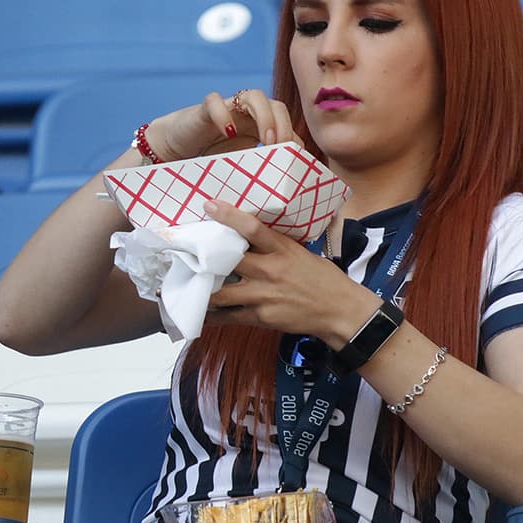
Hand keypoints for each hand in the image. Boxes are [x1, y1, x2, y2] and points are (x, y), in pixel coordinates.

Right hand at [144, 89, 299, 161]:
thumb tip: (286, 193)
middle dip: (283, 126)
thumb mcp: (240, 168)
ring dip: (265, 116)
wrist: (171, 151)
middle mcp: (246, 114)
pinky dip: (223, 114)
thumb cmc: (207, 161)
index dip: (293, 138)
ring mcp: (227, 108)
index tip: (294, 162)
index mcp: (258, 126)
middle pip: (276, 105)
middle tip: (281, 149)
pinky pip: (215, 101)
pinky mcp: (204, 109)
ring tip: (266, 141)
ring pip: (254, 95)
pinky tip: (228, 133)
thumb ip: (260, 170)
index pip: (286, 123)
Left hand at [201, 200, 380, 347]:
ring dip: (202, 290)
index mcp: (282, 249)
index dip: (228, 216)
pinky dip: (212, 315)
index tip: (208, 205)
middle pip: (228, 261)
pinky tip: (198, 312)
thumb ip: (274, 246)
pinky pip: (229, 316)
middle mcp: (269, 270)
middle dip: (203, 258)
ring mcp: (263, 295)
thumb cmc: (322, 278)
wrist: (341, 312)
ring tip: (183, 285)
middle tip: (181, 253)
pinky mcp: (261, 317)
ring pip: (221, 293)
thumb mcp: (301, 253)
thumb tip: (249, 234)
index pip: (253, 228)